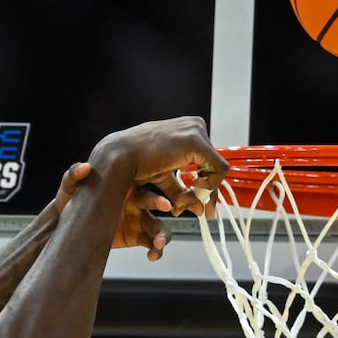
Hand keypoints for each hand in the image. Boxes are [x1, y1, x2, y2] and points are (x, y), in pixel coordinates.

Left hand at [48, 161, 173, 260]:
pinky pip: (151, 244)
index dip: (156, 199)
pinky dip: (155, 250)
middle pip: (155, 208)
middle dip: (162, 216)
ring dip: (161, 237)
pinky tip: (152, 256)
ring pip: (157, 227)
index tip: (165, 205)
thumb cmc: (70, 203)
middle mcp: (135, 202)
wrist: (66, 228)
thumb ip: (74, 176)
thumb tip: (84, 167)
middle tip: (163, 227)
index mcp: (125, 187)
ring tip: (158, 245)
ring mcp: (137, 220)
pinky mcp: (135, 237)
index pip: (143, 189)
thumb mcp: (69, 189)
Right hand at [89, 116, 229, 216]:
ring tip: (191, 204)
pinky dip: (210, 185)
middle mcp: (194, 126)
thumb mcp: (164, 177)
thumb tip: (199, 208)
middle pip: (213, 165)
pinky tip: (192, 191)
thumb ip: (181, 190)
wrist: (119, 156)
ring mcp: (196, 131)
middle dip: (208, 192)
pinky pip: (218, 169)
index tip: (201, 202)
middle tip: (205, 212)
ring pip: (218, 169)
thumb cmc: (134, 164)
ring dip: (206, 192)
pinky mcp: (196, 142)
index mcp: (187, 129)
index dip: (205, 184)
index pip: (207, 160)